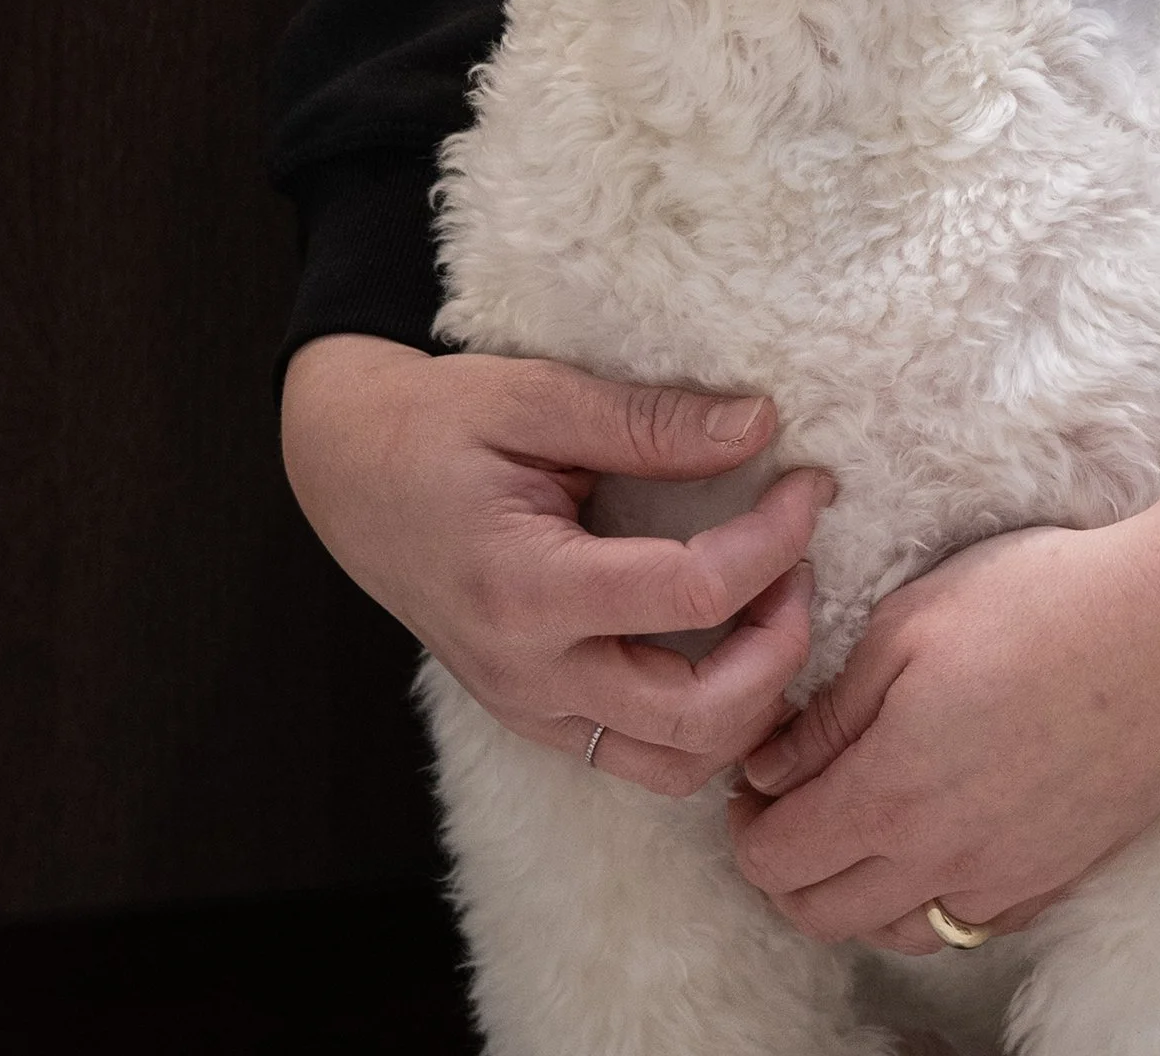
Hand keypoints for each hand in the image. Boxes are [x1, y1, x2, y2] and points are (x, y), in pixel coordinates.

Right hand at [281, 335, 833, 795]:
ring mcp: (531, 709)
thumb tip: (761, 426)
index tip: (809, 484)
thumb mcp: (537, 396)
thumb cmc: (438, 424)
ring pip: (677, 765)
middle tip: (800, 561)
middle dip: (781, 646)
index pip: (691, 599)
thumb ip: (650, 422)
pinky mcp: (538, 716)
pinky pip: (642, 756)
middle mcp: (529, 674)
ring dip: (751, 698)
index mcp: (527, 588)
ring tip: (770, 601)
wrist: (350, 475)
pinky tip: (728, 640)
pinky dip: (707, 717)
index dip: (774, 541)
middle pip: (699, 718)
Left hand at [727, 399, 1159, 952]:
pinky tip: (942, 833)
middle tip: (795, 799)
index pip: (775, 861)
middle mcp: (942, 860)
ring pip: (894, 931)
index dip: (746, 826)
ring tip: (865, 815)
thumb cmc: (1047, 603)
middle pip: (822, 914)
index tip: (757, 777)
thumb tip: (771, 768)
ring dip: (857, 890)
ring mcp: (1005, 880)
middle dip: (787, 866)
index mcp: (891, 794)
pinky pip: (967, 924)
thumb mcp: (913, 622)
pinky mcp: (1058, 879)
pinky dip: (931, 897)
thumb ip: (830, 710)